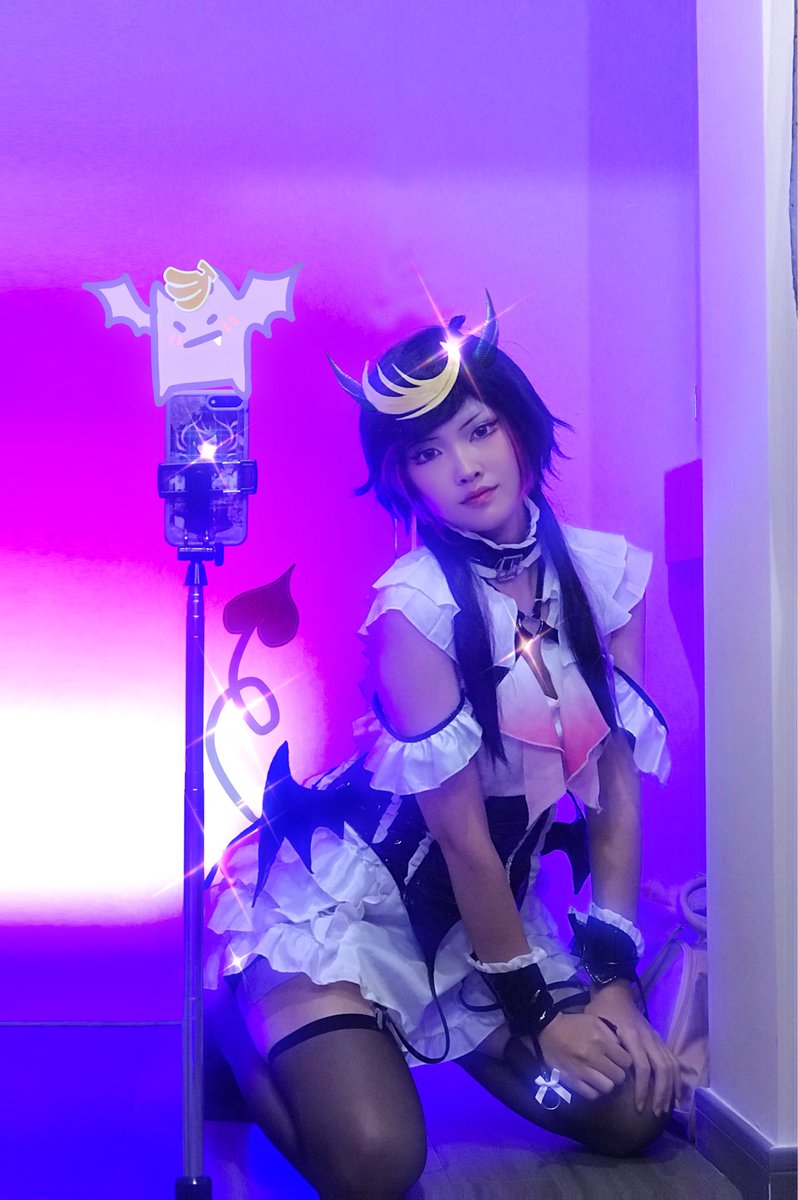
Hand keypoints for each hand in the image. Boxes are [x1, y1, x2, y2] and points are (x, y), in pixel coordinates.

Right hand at [530, 1010, 632, 1100]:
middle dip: (618, 1073)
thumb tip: (622, 1048)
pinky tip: (592, 1083)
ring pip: (607, 1088)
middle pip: (619, 1076)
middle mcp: (593, 1058)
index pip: (626, 1061)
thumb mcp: (594, 1020)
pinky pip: (591, 1094)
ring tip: (603, 1077)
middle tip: (612, 1069)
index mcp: (601, 1041)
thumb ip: (611, 1034)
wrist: (547, 1030)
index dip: (625, 1061)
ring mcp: (582, 1071)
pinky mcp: (572, 1081)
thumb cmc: (573, 1024)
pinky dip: (594, 1090)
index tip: (620, 1060)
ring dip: (607, 1083)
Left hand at [586, 980, 679, 1115]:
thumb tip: (610, 1078)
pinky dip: (676, 1078)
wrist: (614, 991)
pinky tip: (675, 1093)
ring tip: (666, 1107)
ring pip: (670, 1065)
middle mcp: (648, 1038)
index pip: (642, 1067)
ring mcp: (655, 1037)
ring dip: (671, 1088)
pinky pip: (672, 1060)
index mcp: (631, 1036)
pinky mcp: (659, 1038)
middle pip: (662, 1069)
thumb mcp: (596, 1027)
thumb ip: (604, 1050)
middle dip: (661, 1093)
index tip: (638, 1106)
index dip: (642, 1089)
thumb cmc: (601, 1011)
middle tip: (656, 1113)